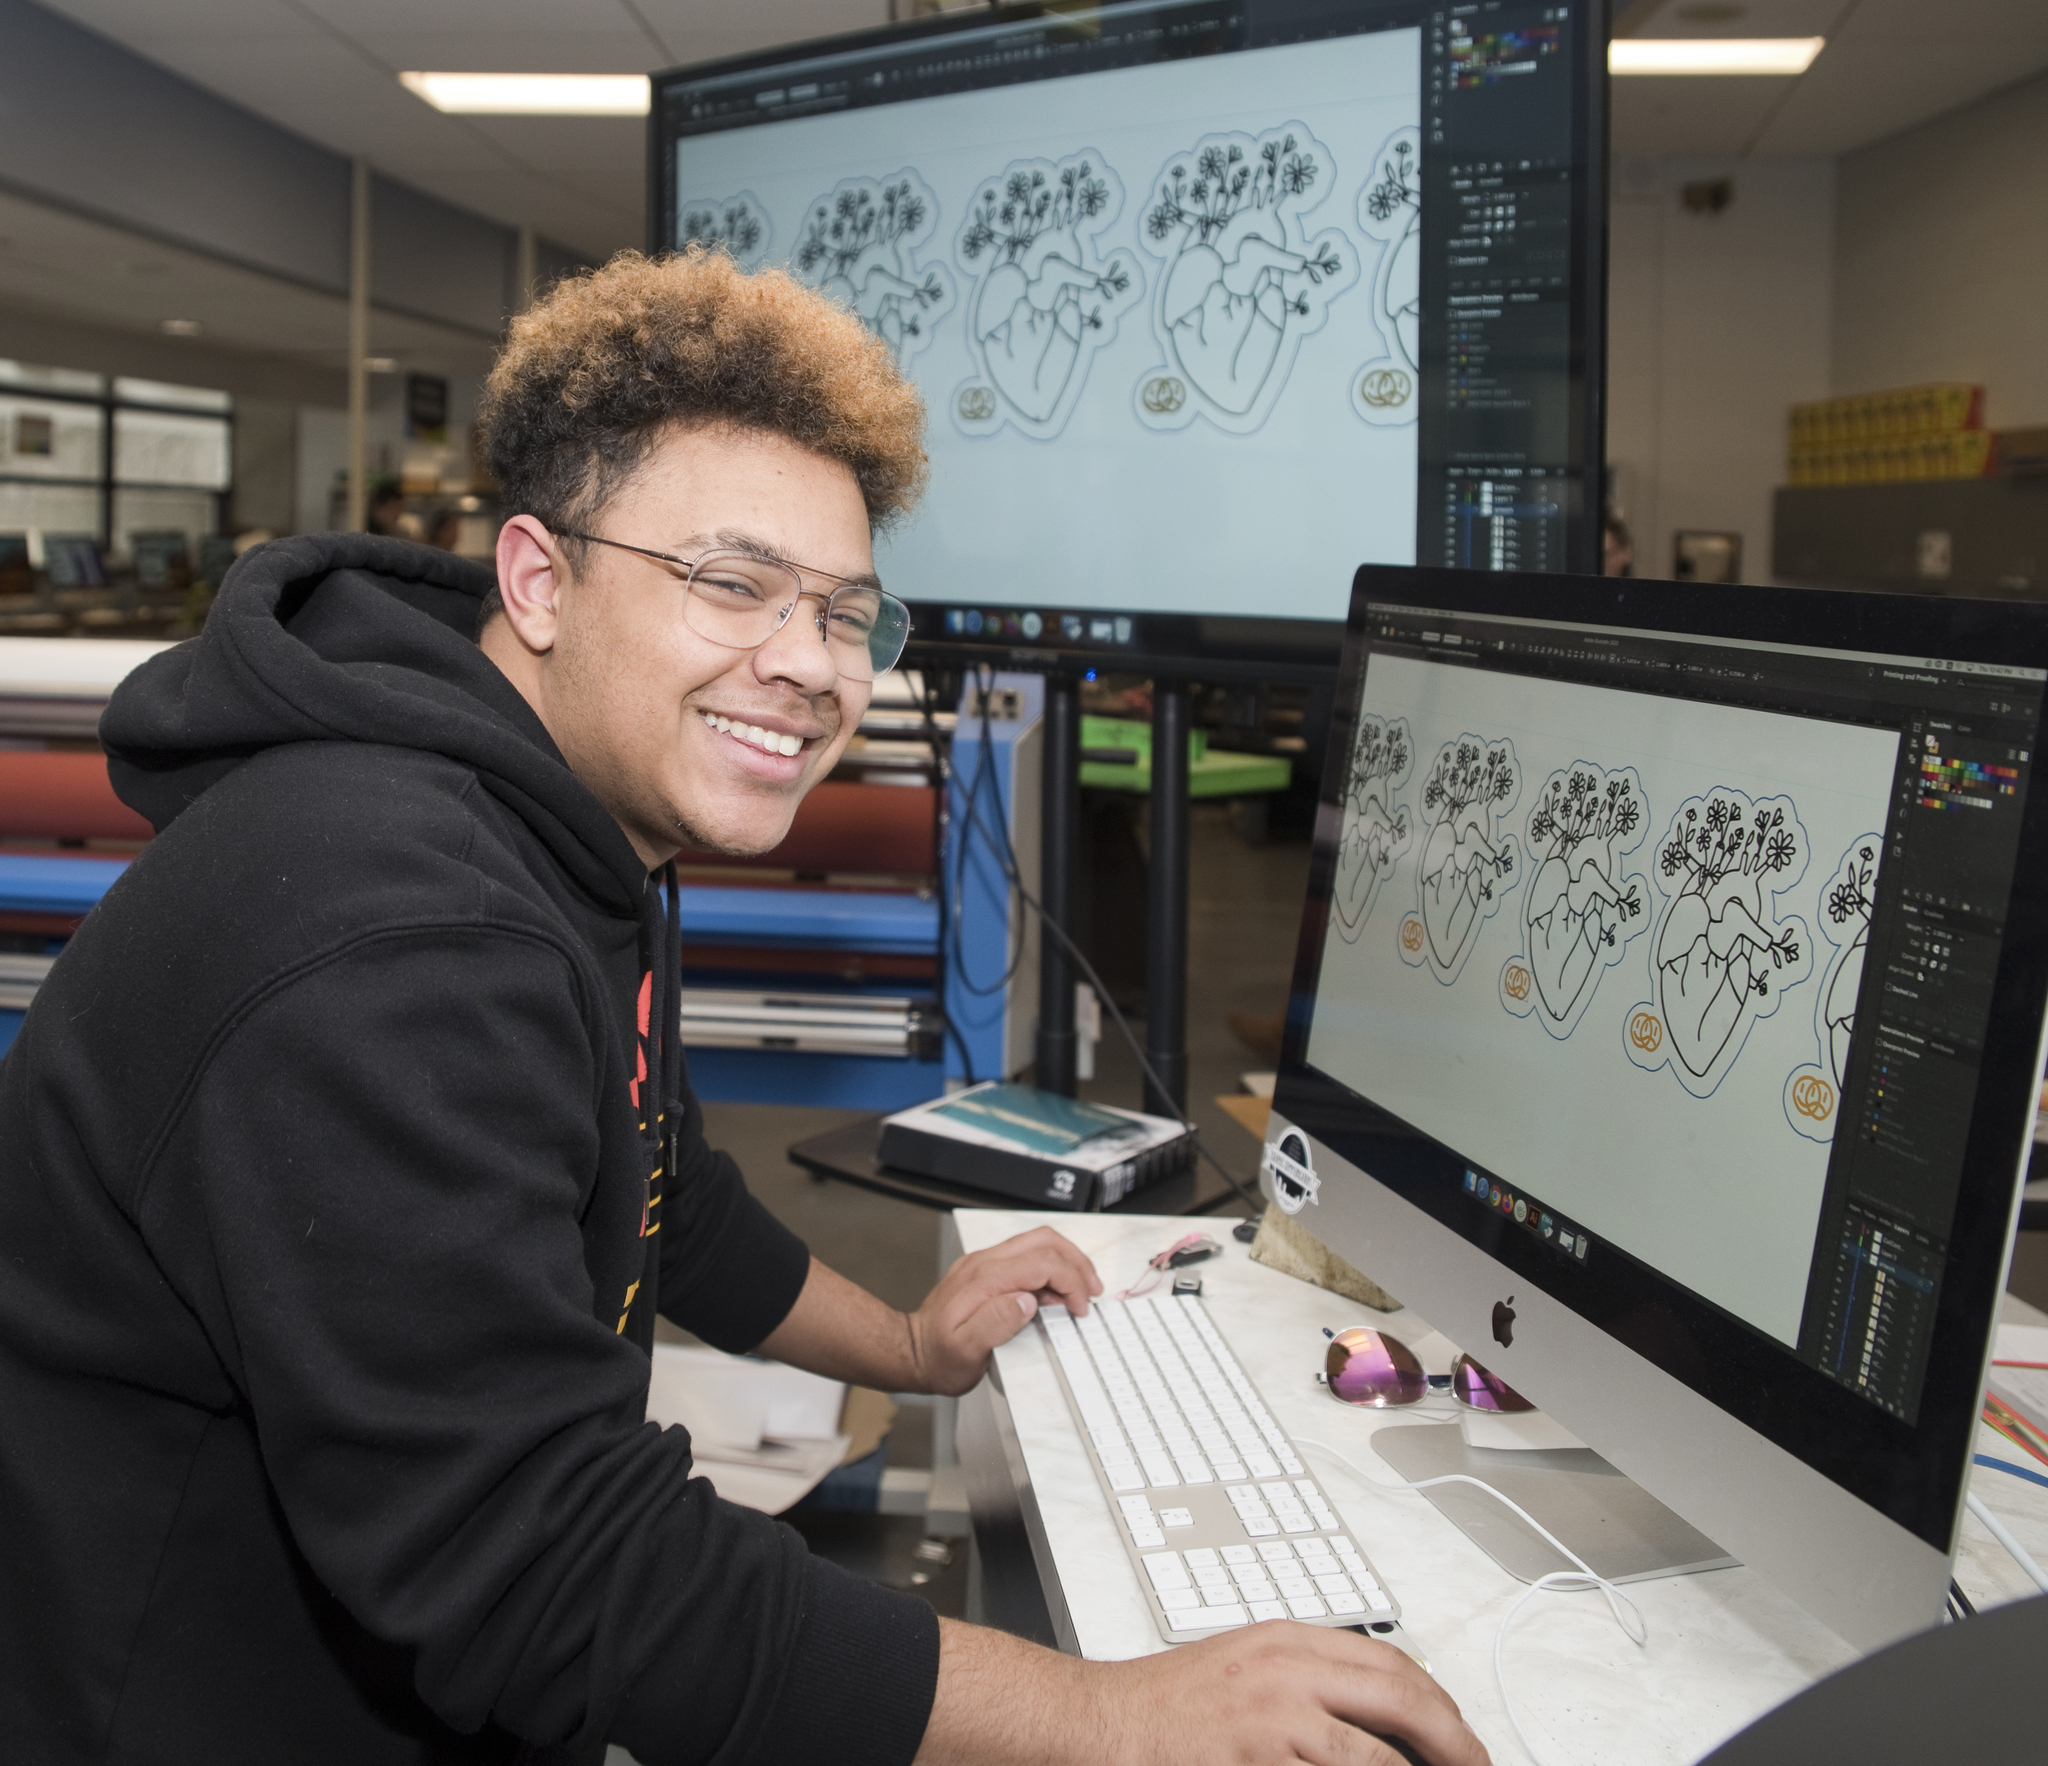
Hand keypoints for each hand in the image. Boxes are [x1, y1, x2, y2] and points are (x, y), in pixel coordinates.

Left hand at [906, 1226, 1101, 1395]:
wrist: (912, 1351)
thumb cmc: (939, 1356)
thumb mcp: (966, 1351)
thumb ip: (996, 1323)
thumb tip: (1027, 1301)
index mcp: (985, 1279)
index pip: (1042, 1263)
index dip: (1070, 1282)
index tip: (1080, 1308)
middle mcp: (985, 1263)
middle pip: (1044, 1241)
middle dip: (1076, 1262)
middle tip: (1093, 1289)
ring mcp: (984, 1263)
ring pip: (1036, 1243)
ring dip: (1065, 1261)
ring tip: (1082, 1288)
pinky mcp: (985, 1271)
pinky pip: (1024, 1256)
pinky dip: (1049, 1269)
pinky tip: (1055, 1293)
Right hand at [915, 1617, 1489, 1765]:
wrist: (1096, 1724)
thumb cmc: (1163, 1706)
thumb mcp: (1243, 1670)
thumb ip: (1304, 1681)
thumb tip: (1371, 1715)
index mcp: (1289, 1640)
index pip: (1392, 1663)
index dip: (1439, 1704)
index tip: (1462, 1737)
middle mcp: (1288, 1668)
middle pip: (1402, 1696)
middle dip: (1454, 1741)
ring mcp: (1272, 1716)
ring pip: (1376, 1753)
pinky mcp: (1254, 1757)